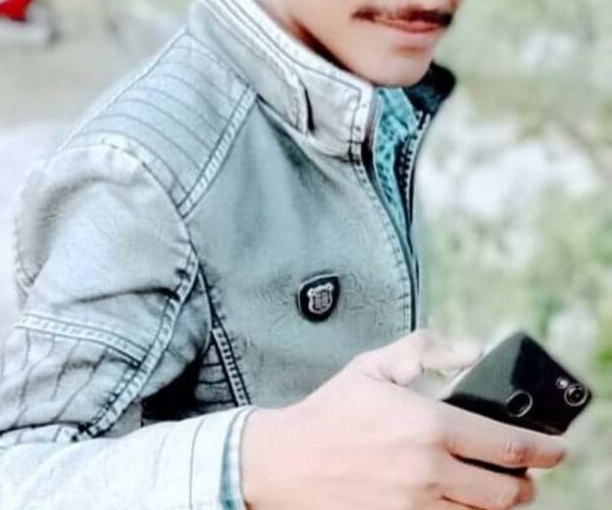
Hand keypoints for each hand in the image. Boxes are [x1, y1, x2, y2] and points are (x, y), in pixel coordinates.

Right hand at [241, 330, 565, 508]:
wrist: (285, 463)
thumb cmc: (331, 410)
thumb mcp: (373, 365)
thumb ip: (426, 349)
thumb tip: (472, 350)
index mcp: (428, 423)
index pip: (507, 445)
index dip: (543, 450)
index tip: (557, 449)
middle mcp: (429, 471)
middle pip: (506, 492)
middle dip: (527, 485)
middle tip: (528, 476)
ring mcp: (415, 507)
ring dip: (499, 506)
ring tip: (497, 490)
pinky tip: (461, 502)